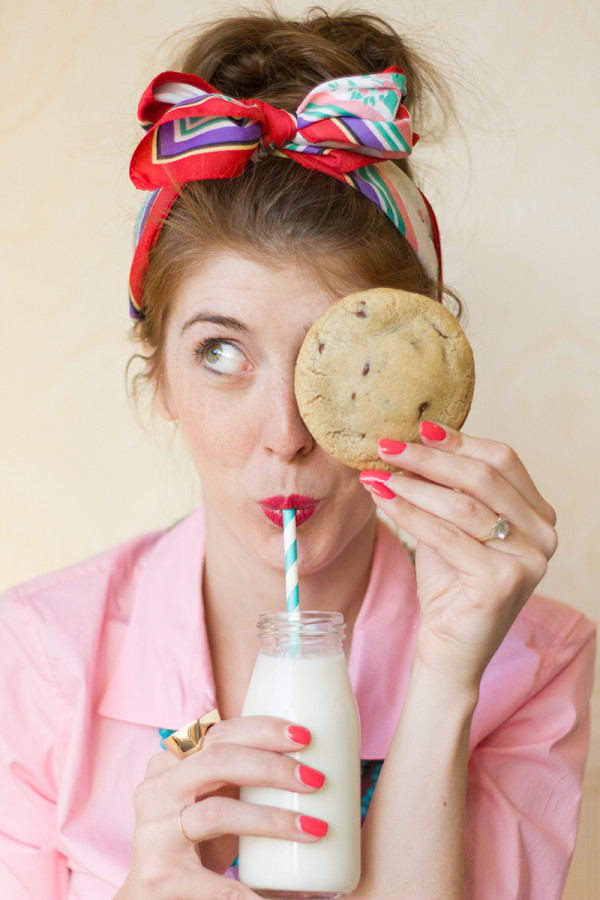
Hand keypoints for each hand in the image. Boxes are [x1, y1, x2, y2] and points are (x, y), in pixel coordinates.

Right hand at [116, 716, 325, 898]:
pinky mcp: (158, 874)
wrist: (153, 895)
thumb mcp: (214, 797)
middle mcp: (157, 789)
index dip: (262, 729)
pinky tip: (275, 897)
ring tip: (313, 829)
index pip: (219, 732)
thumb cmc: (197, 839)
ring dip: (271, 820)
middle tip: (315, 780)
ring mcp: (154, 831)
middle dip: (271, 767)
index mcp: (171, 761)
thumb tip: (313, 762)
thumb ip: (243, 774)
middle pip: (217, 761)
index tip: (304, 737)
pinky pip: (209, 880)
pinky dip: (246, 891)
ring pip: (217, 813)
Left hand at [359, 421, 557, 689]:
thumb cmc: (449, 585)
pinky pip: (447, 536)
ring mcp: (529, 560)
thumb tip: (412, 440)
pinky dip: (409, 513)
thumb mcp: (451, 526)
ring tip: (377, 473)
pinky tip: (383, 499)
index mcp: (539, 515)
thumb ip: (447, 489)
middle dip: (429, 458)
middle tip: (386, 446)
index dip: (459, 440)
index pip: (503, 460)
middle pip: (483, 477)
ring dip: (414, 484)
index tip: (416, 428)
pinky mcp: (503, 582)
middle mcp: (544, 535)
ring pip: (463, 505)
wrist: (449, 651)